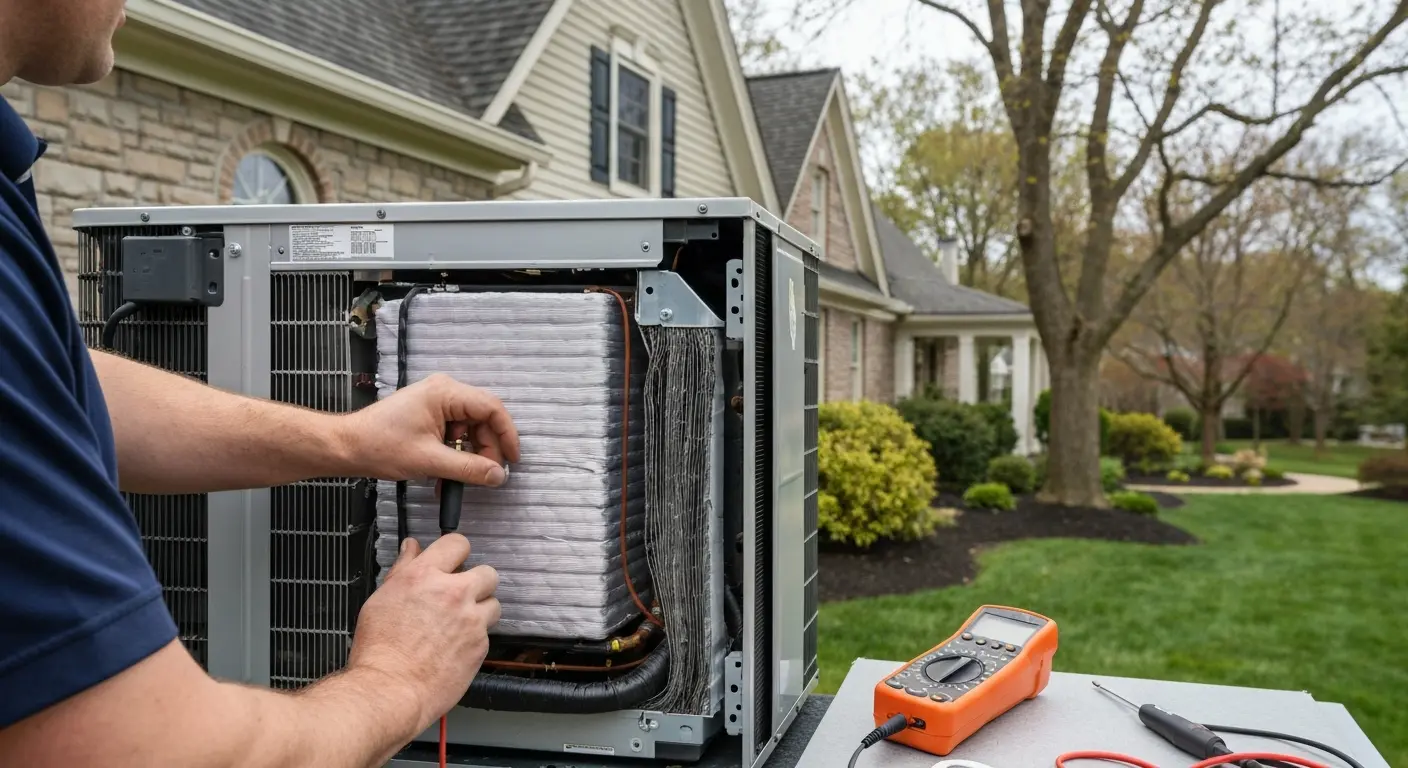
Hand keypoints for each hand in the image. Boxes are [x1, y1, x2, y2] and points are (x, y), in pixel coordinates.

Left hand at [340, 373, 520, 486]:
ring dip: (469, 456)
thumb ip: (469, 468)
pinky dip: (455, 455)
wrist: (346, 447)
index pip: (491, 408)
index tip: (512, 461)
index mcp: (446, 392)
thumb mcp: (430, 461)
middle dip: (486, 450)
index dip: (507, 434)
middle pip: (482, 419)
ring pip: (469, 429)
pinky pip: (454, 433)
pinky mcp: (429, 415)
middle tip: (486, 476)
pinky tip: (447, 476)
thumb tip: (499, 476)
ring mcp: (436, 402)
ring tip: (462, 480)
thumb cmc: (382, 447)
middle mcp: (444, 391)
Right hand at [347, 534, 500, 731]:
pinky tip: (455, 647)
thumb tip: (412, 548)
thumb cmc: (379, 650)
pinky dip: (475, 638)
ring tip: (460, 624)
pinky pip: (487, 633)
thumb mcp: (381, 599)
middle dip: (476, 582)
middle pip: (487, 573)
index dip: (456, 551)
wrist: (390, 690)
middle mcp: (453, 593)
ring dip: (481, 610)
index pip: (457, 543)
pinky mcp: (480, 645)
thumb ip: (403, 569)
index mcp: (424, 576)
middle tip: (461, 595)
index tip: (454, 560)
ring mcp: (471, 620)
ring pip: (493, 603)